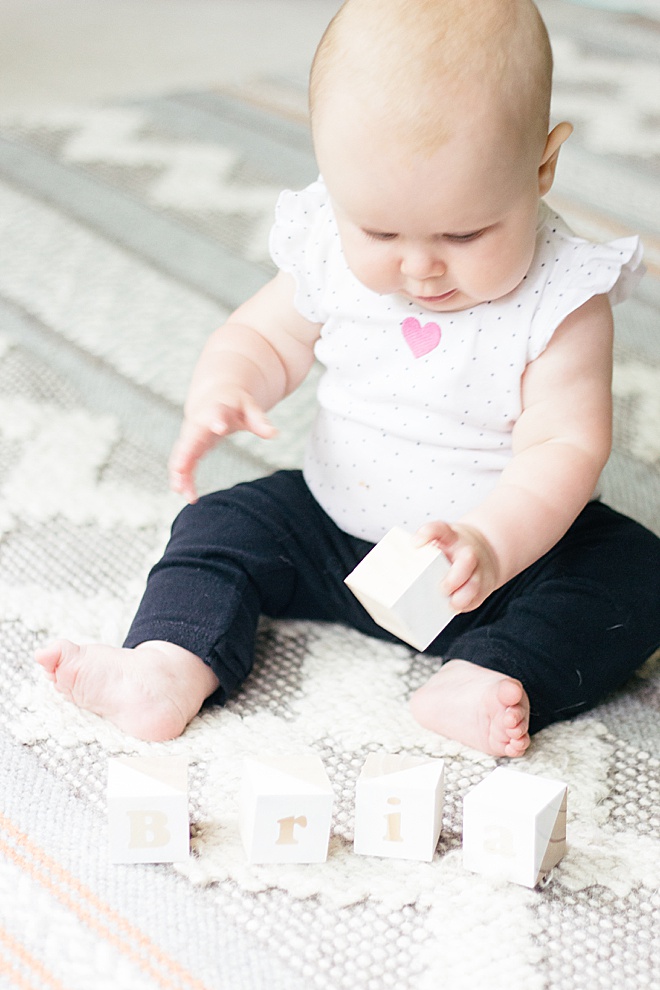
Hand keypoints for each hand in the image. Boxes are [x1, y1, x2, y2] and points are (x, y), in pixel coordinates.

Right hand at [168, 387, 276, 502]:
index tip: (220, 428)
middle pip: (188, 440)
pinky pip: (183, 465)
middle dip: (184, 456)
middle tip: (181, 471)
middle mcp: (198, 425)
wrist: (215, 398)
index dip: (217, 420)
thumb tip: (274, 433)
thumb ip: (259, 421)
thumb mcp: (249, 408)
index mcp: (215, 410)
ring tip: (188, 496)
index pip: (215, 414)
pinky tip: (189, 496)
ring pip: (181, 456)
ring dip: (181, 475)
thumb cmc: (234, 404)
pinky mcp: (189, 449)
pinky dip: (184, 479)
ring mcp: (191, 438)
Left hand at [415, 520, 499, 612]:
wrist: (481, 551)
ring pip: (475, 584)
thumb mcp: (438, 542)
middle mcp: (466, 552)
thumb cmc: (452, 550)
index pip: (440, 529)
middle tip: (441, 588)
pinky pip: (476, 598)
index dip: (427, 534)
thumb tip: (392, 568)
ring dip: (462, 597)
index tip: (415, 543)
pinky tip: (454, 607)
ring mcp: (477, 570)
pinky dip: (466, 605)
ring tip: (450, 604)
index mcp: (450, 537)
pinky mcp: (482, 587)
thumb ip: (420, 552)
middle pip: (466, 560)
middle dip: (454, 578)